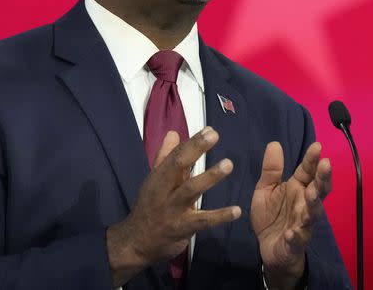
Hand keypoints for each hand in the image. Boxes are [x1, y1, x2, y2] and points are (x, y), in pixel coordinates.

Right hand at [107, 127, 241, 286]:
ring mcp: (173, 209)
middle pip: (178, 166)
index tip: (210, 130)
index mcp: (159, 177)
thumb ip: (165, 157)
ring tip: (228, 165)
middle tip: (214, 136)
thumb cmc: (149, 208)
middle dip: (196, 149)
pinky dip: (220, 216)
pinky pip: (203, 221)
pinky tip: (236, 211)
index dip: (192, 141)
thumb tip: (174, 133)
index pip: (176, 155)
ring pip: (190, 190)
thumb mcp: (154, 181)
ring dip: (209, 176)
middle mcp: (164, 190)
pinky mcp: (182, 228)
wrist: (136, 242)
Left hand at [250, 141, 331, 289]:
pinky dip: (295, 236)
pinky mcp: (295, 243)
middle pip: (318, 190)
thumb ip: (271, 170)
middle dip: (323, 178)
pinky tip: (291, 232)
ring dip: (313, 204)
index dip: (312, 159)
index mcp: (298, 188)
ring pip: (313, 213)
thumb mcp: (266, 189)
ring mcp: (302, 224)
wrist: (269, 247)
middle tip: (326, 164)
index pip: (308, 171)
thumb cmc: (272, 215)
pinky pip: (297, 239)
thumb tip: (274, 143)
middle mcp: (305, 204)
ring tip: (311, 193)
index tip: (317, 146)